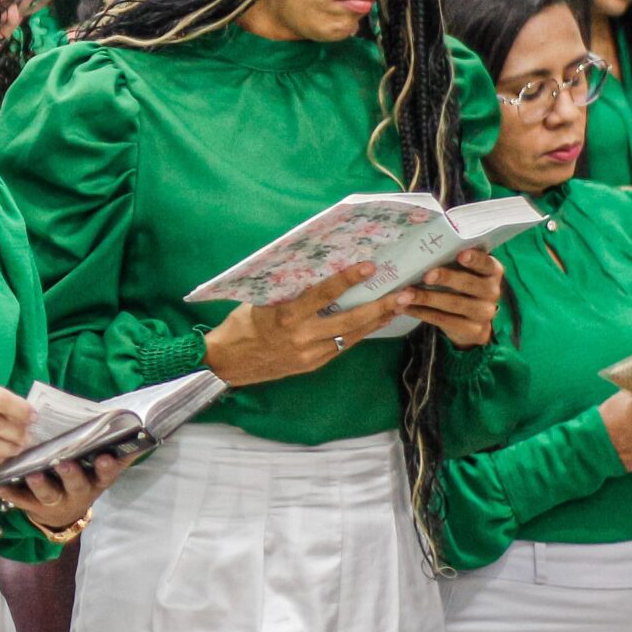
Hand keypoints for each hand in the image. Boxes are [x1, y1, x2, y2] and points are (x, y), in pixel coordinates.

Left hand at [0, 453, 128, 534]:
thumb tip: (141, 426)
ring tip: (32, 474)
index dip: (106, 467)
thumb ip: (117, 452)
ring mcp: (54, 501)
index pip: (105, 475)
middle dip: (71, 474)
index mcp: (95, 481)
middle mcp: (77, 493)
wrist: (61, 516)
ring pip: (48, 494)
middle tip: (65, 463)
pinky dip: (9, 492)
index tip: (105, 457)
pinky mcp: (32, 506)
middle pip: (76, 485)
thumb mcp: (101, 471)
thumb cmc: (83, 481)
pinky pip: (20, 500)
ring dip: (41, 484)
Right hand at [202, 263, 407, 385]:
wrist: (226, 364)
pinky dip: (358, 333)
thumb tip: (312, 268)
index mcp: (285, 316)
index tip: (369, 267)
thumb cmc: (240, 325)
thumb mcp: (259, 301)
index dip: (348, 280)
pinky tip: (372, 323)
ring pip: (351, 336)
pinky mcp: (312, 365)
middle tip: (404, 294)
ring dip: (376, 321)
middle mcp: (302, 337)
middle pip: (350, 321)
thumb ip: (287, 290)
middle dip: (380, 307)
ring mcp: (309, 354)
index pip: (323, 295)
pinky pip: (341, 346)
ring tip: (399, 307)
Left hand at [401, 248, 502, 349]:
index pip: (486, 263)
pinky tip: (406, 308)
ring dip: (426, 298)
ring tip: (403, 295)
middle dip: (446, 278)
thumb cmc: (461, 286)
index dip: (475, 259)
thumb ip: (451, 260)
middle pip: (469, 284)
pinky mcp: (473, 331)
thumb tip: (420, 250)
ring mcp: (484, 313)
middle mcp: (492, 292)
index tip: (460, 255)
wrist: (472, 320)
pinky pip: (444, 320)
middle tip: (426, 276)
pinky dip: (422, 313)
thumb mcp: (463, 271)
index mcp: (492, 271)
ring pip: (454, 304)